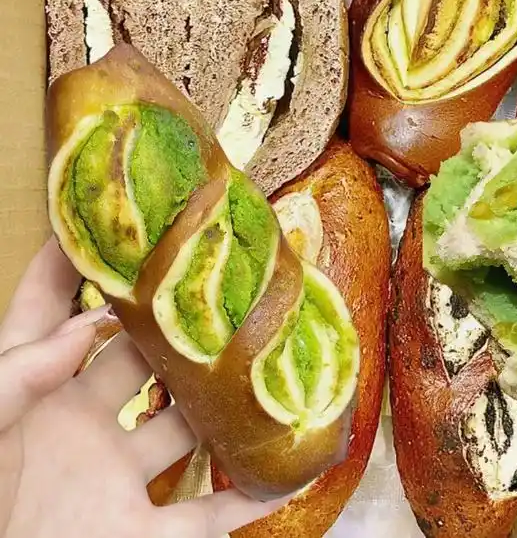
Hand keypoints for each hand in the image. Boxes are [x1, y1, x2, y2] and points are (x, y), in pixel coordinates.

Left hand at [0, 238, 283, 537]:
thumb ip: (17, 377)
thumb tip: (86, 323)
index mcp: (33, 391)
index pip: (52, 306)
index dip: (77, 257)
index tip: (118, 208)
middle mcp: (81, 424)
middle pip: (141, 353)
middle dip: (180, 314)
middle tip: (227, 269)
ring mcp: (114, 480)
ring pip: (187, 424)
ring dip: (227, 397)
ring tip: (272, 350)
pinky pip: (205, 519)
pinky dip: (249, 497)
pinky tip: (291, 464)